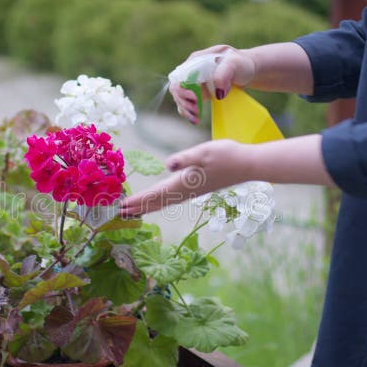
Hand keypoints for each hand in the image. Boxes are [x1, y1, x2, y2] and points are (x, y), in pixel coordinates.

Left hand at [120, 139, 252, 215]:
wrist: (248, 164)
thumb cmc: (226, 155)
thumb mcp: (203, 152)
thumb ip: (185, 159)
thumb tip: (168, 165)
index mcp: (183, 183)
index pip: (154, 194)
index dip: (137, 200)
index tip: (121, 206)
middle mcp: (185, 190)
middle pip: (156, 202)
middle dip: (138, 207)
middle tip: (118, 213)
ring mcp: (191, 191)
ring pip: (163, 202)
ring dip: (147, 206)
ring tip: (133, 210)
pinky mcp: (196, 187)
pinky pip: (171, 198)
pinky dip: (159, 201)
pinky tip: (158, 200)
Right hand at [170, 45, 254, 123]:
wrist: (247, 72)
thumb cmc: (241, 64)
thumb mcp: (235, 64)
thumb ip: (224, 73)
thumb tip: (217, 93)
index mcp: (196, 61)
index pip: (180, 75)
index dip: (182, 88)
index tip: (195, 97)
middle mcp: (191, 72)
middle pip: (176, 88)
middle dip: (183, 101)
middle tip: (196, 110)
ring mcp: (194, 83)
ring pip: (179, 98)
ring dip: (185, 110)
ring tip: (196, 118)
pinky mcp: (198, 94)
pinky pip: (187, 105)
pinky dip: (189, 113)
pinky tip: (196, 120)